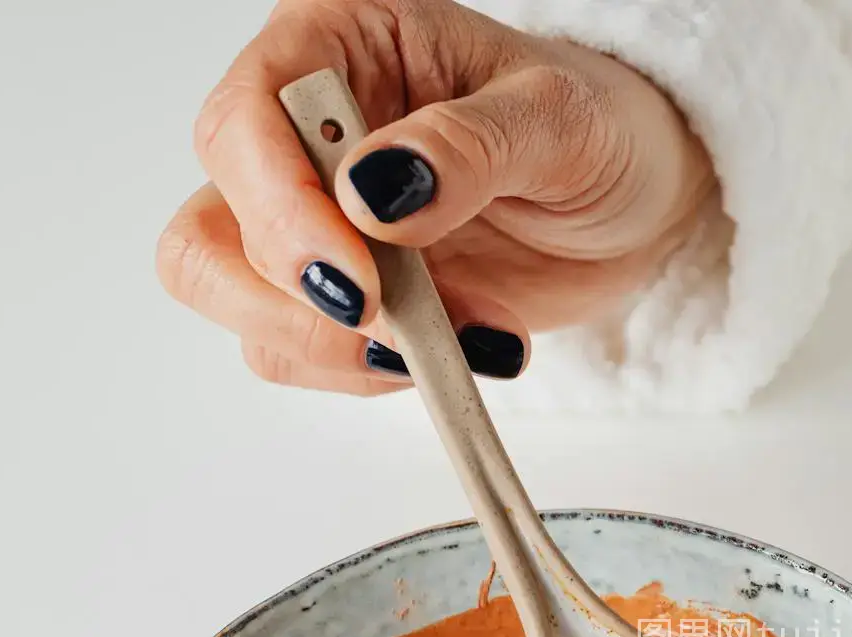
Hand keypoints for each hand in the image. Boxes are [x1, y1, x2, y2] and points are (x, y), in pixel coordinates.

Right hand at [157, 0, 714, 393]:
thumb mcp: (560, 118)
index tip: (360, 276)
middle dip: (286, 301)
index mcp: (336, 48)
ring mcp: (318, 227)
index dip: (278, 211)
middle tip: (391, 327)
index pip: (241, 125)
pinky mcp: (352, 300)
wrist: (644, 203)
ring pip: (242, 310)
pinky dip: (382, 373)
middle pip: (207, 235)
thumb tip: (374, 192)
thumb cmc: (602, 130)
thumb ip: (467, 146)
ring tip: (462, 338)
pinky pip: (312, 357)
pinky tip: (475, 346)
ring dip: (339, 349)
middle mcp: (304, 138)